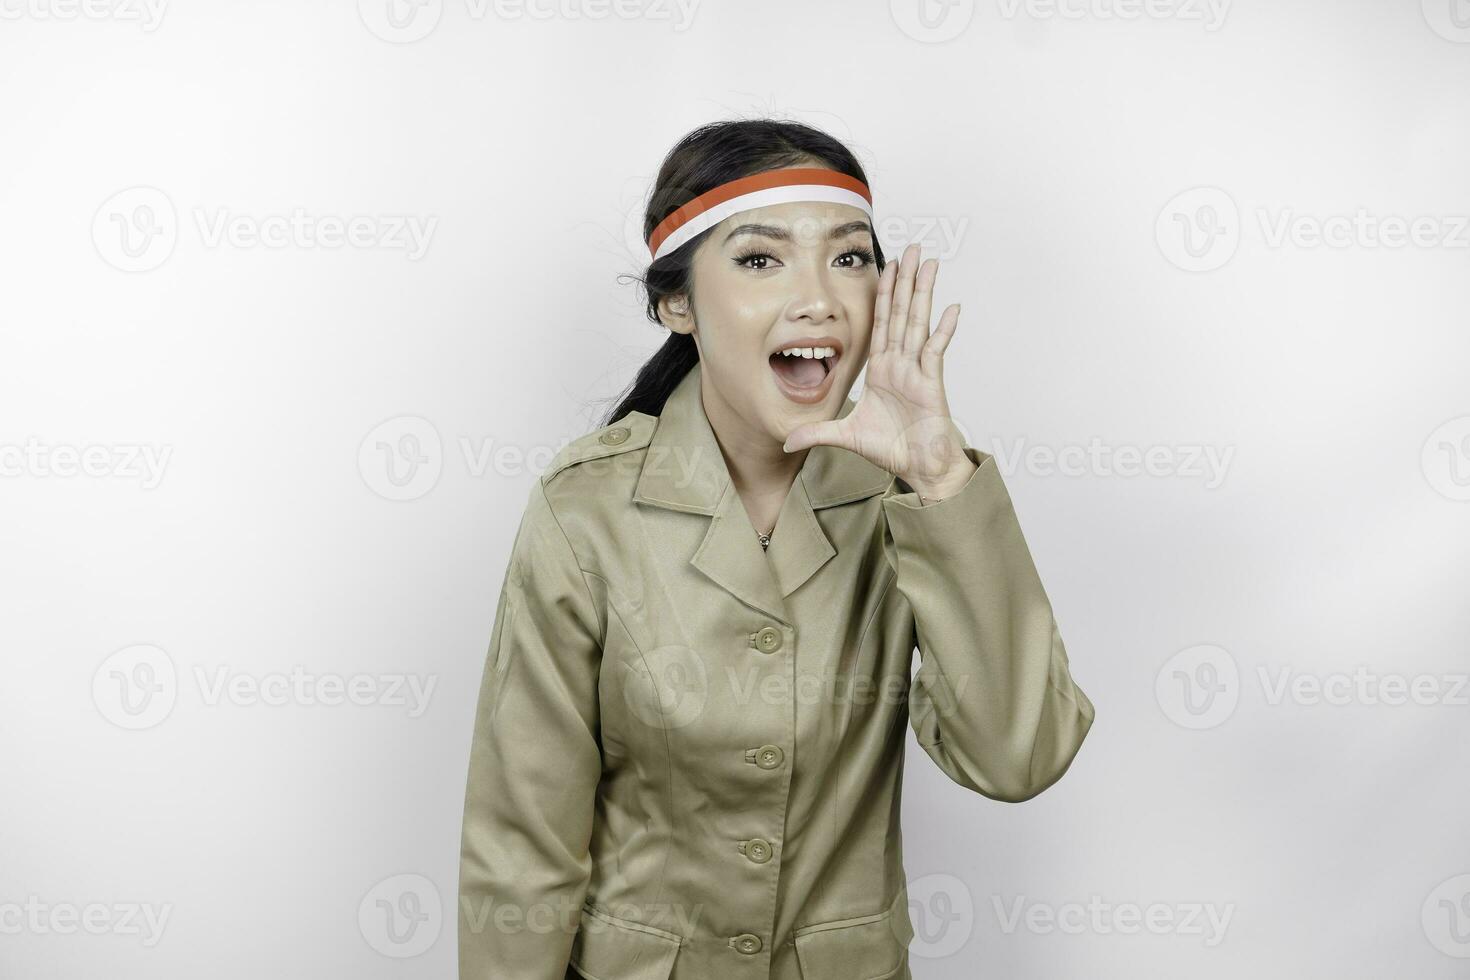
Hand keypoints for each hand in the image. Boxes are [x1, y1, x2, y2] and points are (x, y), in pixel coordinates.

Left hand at [783, 243, 976, 499]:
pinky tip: (951, 308)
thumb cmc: (892, 449)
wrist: (919, 469)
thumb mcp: (844, 436)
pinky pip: (936, 351)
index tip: (886, 267)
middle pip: (901, 313)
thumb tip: (785, 441)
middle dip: (906, 280)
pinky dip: (944, 330)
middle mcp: (901, 364)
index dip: (883, 294)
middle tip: (913, 249)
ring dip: (923, 292)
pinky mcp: (930, 383)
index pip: (881, 323)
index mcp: (883, 369)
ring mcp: (917, 370)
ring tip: (930, 264)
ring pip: (918, 322)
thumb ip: (816, 432)